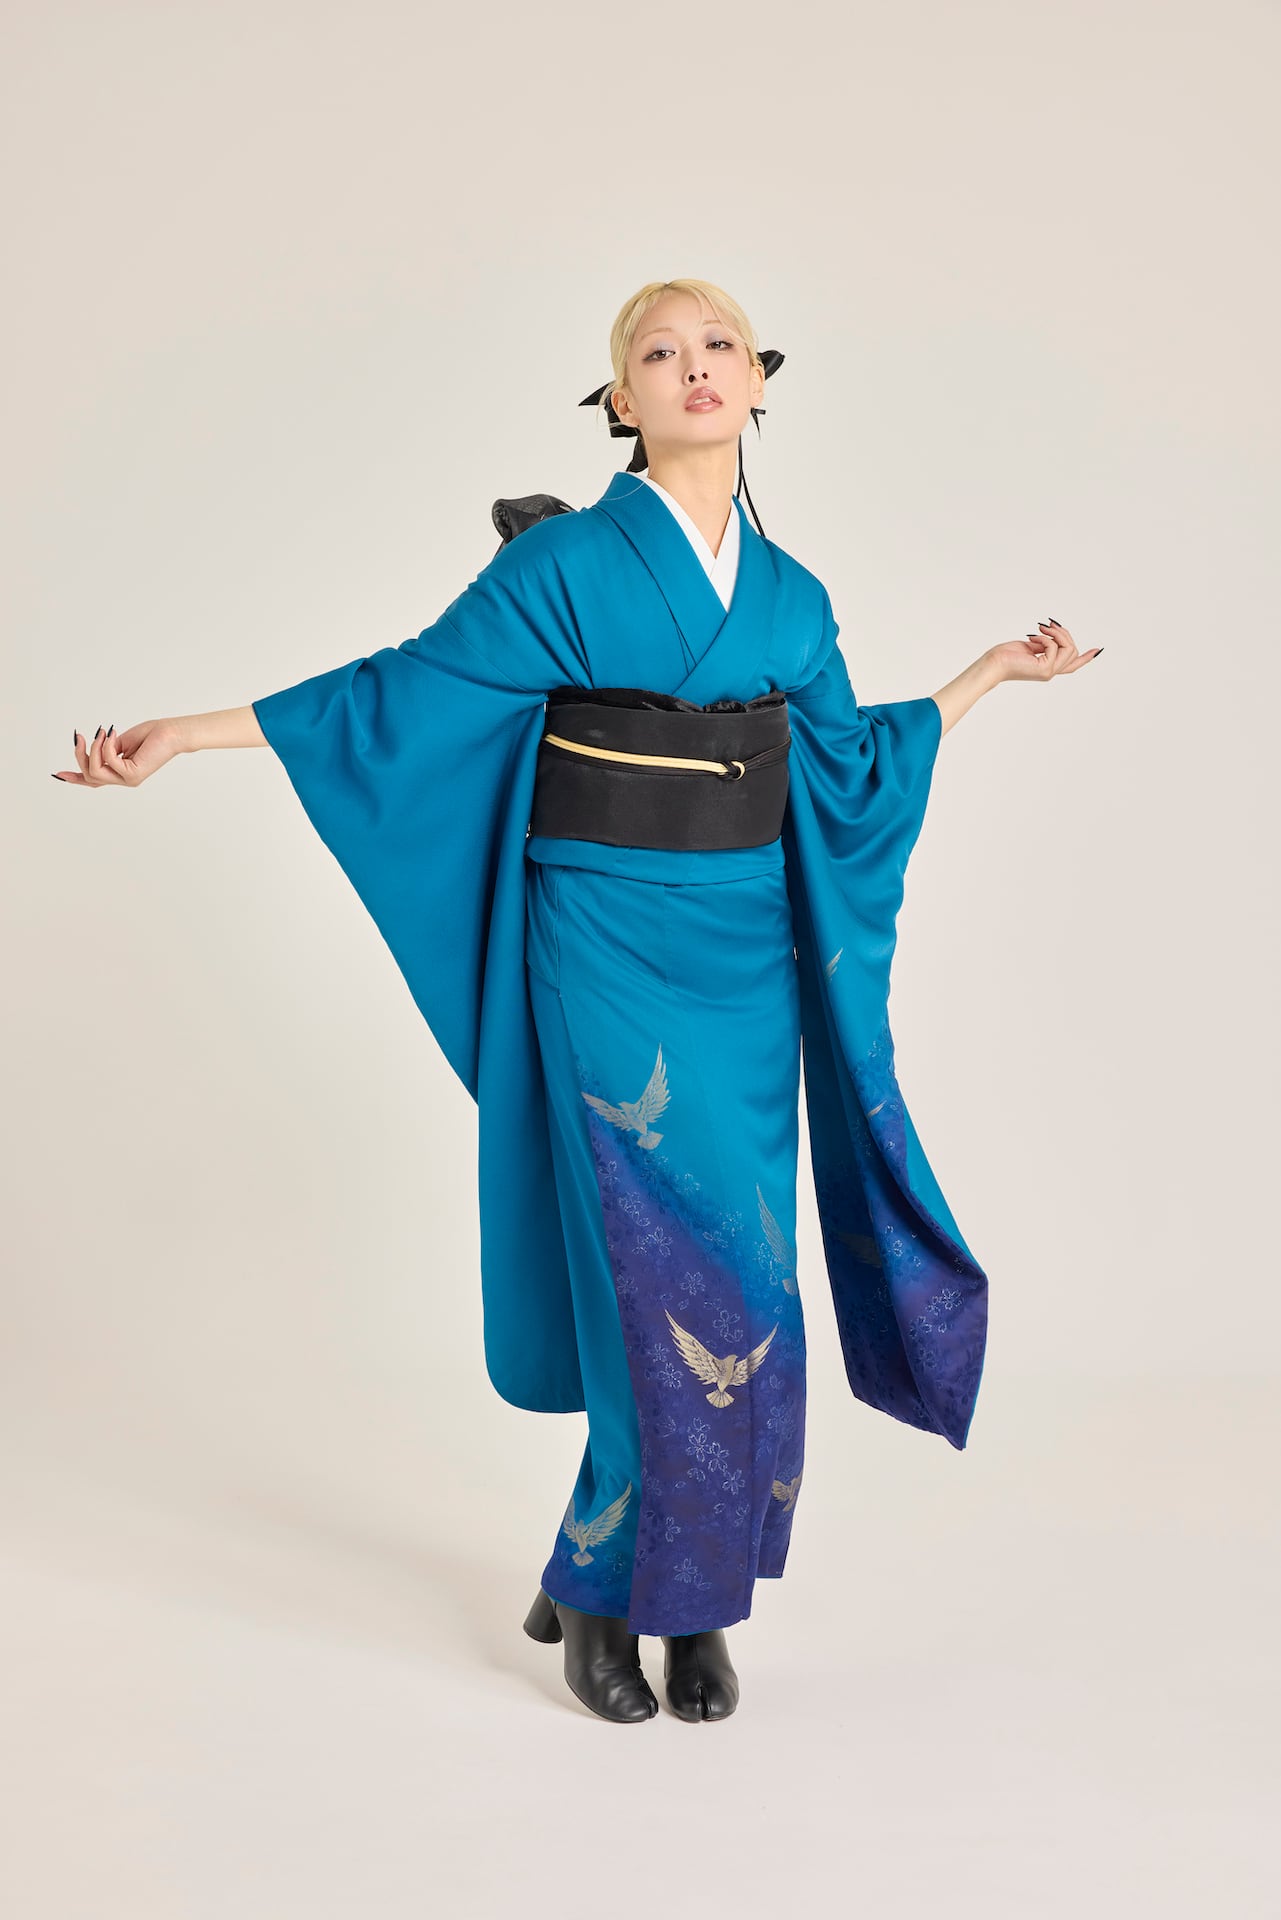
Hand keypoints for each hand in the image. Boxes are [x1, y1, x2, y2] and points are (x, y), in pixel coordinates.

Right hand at [52, 718, 184, 787]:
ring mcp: (128, 779)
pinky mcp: (133, 774)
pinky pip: (109, 761)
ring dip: (94, 749)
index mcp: (119, 772)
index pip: (93, 780)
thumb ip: (106, 750)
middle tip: (80, 737)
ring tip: (102, 733)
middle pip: (89, 776)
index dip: (75, 778)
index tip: (58, 774)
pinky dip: (107, 746)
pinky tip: (114, 735)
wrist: (170, 733)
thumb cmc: (150, 735)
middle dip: (80, 755)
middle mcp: (123, 779)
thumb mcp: (120, 742)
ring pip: (96, 771)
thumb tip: (92, 751)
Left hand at [986, 619, 1101, 685]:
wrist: (993, 664)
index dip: (1086, 657)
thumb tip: (1053, 634)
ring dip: (1057, 634)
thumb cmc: (1005, 655)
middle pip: (1073, 651)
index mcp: (1047, 667)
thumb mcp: (1029, 646)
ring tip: (1041, 629)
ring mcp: (1049, 672)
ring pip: (1068, 648)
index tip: (1098, 650)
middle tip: (1047, 625)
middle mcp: (1050, 672)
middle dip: (1064, 633)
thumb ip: (1044, 644)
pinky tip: (1032, 638)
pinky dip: (1045, 638)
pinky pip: (1055, 647)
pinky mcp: (1045, 669)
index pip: (1072, 664)